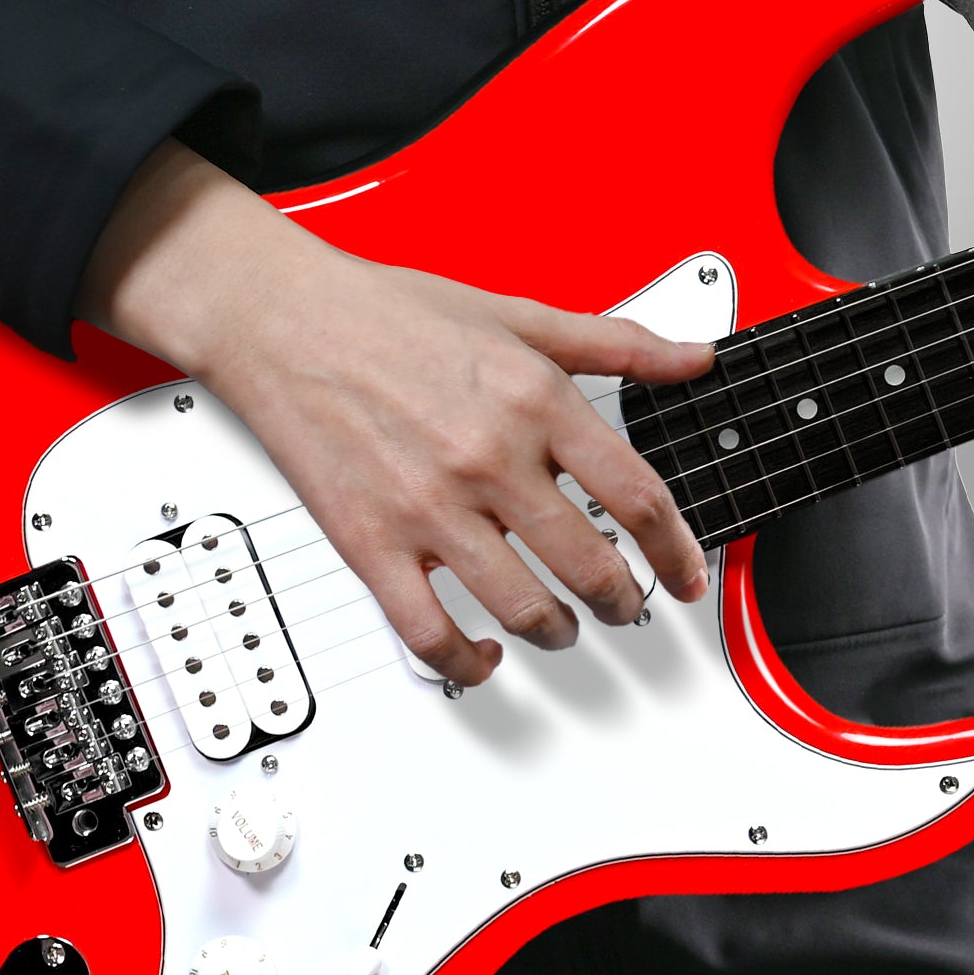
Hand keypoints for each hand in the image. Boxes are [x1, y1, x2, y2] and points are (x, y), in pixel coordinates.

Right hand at [76, 141, 712, 686]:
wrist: (281, 319)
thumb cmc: (385, 312)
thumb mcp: (515, 313)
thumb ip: (614, 341)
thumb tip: (692, 358)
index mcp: (533, 400)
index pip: (637, 495)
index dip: (678, 549)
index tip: (687, 573)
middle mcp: (489, 459)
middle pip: (590, 564)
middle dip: (623, 601)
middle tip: (627, 608)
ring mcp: (429, 509)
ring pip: (522, 608)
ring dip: (557, 633)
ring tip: (561, 629)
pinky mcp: (371, 544)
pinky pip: (429, 632)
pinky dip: (465, 662)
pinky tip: (481, 659)